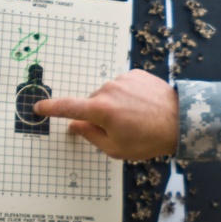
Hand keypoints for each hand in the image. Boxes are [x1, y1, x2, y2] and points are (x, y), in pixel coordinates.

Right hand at [33, 69, 178, 160]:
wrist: (182, 120)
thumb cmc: (149, 139)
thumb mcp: (116, 148)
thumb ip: (91, 135)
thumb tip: (76, 125)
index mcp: (101, 110)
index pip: (67, 108)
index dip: (51, 108)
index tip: (38, 107)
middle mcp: (109, 90)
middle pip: (92, 103)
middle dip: (99, 116)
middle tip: (120, 129)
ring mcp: (123, 79)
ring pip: (108, 94)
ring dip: (115, 105)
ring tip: (137, 118)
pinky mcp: (136, 74)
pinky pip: (123, 86)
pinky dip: (128, 96)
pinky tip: (143, 107)